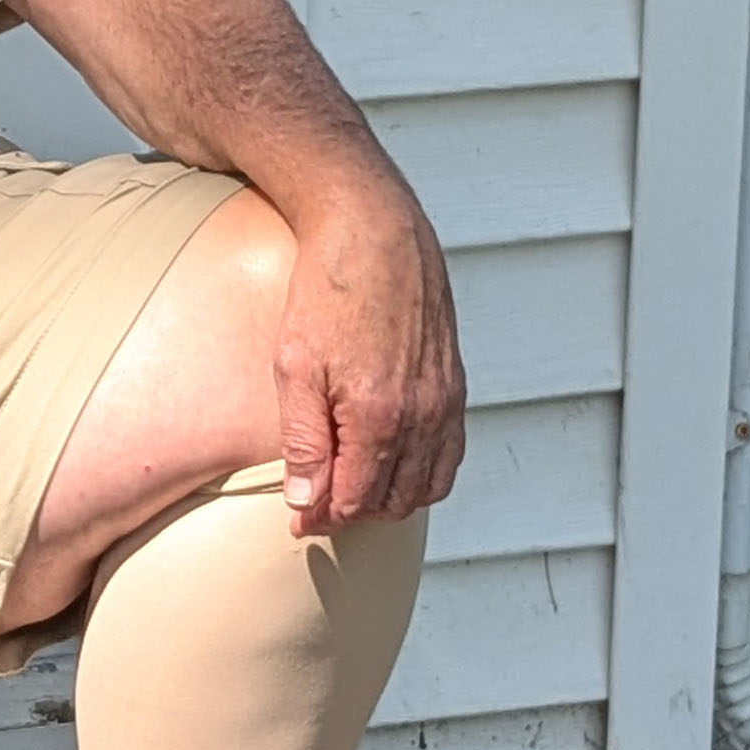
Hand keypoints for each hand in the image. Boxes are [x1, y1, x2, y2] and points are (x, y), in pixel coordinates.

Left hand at [272, 180, 464, 535]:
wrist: (372, 230)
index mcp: (380, 416)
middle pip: (395, 499)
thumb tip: (306, 503)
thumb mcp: (295, 368)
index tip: (299, 520)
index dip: (324, 518)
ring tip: (353, 489)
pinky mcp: (455, 382)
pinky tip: (394, 464)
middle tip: (320, 506)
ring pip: (429, 483)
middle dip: (356, 512)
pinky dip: (425, 472)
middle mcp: (423, 414)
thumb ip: (304, 443)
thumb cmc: (327, 290)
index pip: (356, 499)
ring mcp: (445, 399)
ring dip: (392, 497)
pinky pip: (450, 452)